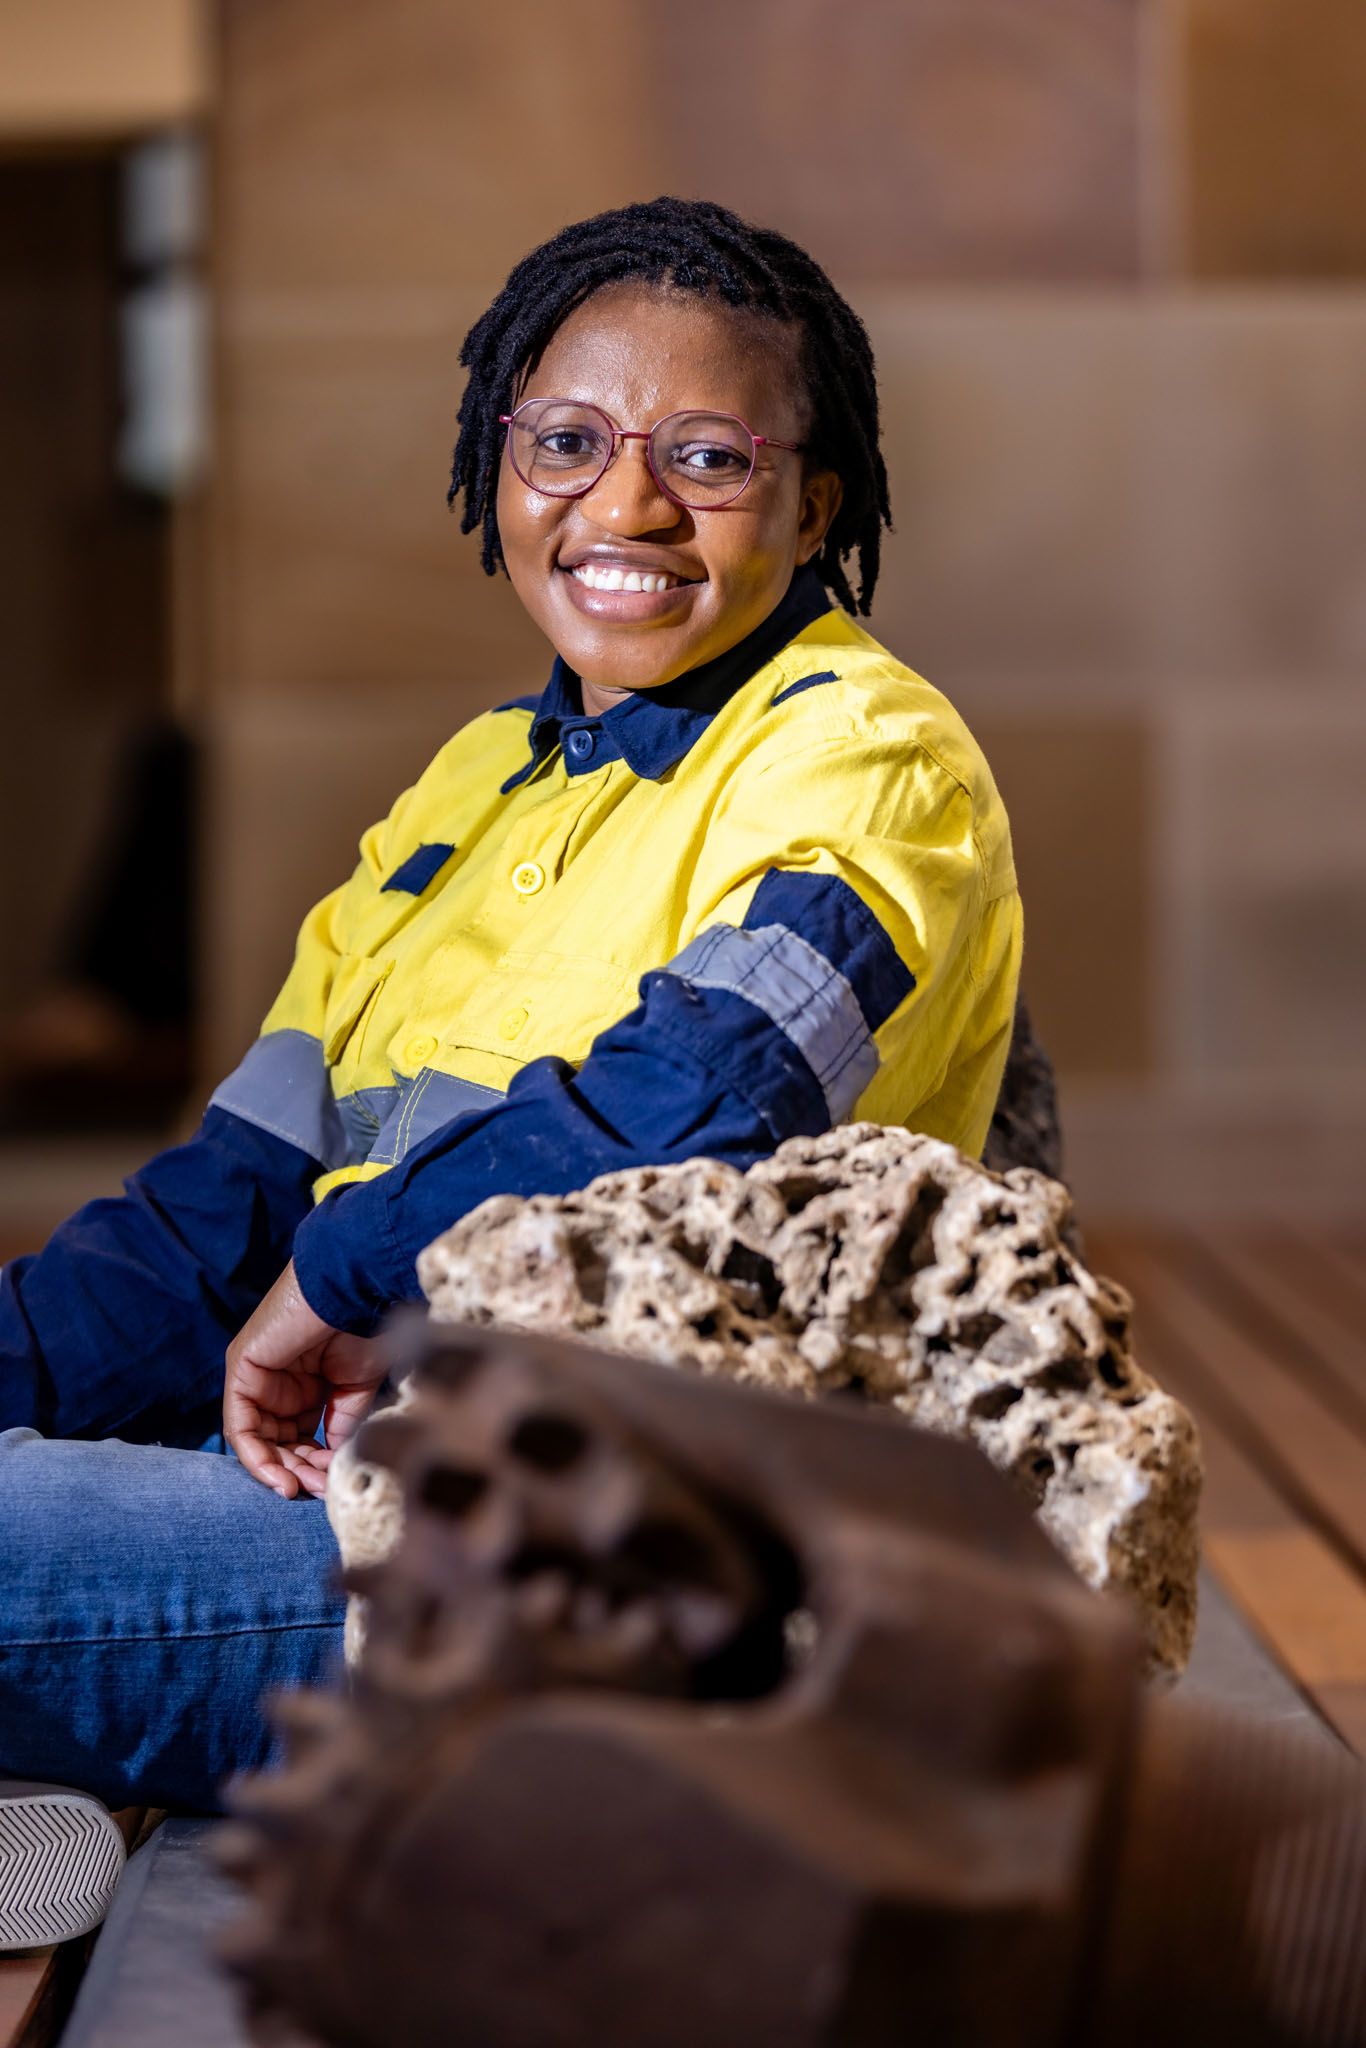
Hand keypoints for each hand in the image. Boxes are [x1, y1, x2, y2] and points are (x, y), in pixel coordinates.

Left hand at [224, 1261, 386, 1499]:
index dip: (314, 1465)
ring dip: (279, 1469)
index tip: (331, 1487)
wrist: (354, 1291)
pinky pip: (240, 1425)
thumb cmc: (363, 1331)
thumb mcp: (354, 1391)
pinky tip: (280, 1476)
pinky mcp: (242, 1370)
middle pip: (277, 1442)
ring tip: (302, 1488)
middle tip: (316, 1492)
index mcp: (304, 1386)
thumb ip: (340, 1427)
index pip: (299, 1438)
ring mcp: (256, 1377)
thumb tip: (334, 1466)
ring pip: (257, 1440)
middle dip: (297, 1471)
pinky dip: (256, 1456)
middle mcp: (275, 1384)